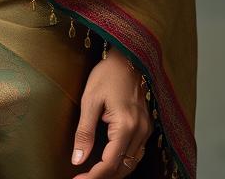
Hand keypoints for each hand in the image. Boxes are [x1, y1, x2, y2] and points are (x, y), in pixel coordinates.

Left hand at [71, 56, 151, 177]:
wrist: (127, 58)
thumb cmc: (107, 74)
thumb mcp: (89, 100)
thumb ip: (84, 132)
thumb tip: (77, 160)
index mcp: (126, 126)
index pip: (110, 164)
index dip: (94, 177)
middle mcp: (140, 131)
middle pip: (123, 168)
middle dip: (103, 177)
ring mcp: (146, 129)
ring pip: (132, 163)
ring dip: (114, 172)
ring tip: (93, 173)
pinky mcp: (147, 126)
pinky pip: (136, 153)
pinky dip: (123, 162)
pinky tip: (110, 161)